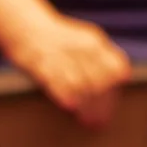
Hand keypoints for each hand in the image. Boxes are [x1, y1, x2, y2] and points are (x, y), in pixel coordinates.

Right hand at [9, 14, 133, 126]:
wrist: (26, 25)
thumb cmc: (58, 39)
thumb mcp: (84, 41)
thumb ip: (100, 59)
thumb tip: (120, 81)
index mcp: (94, 40)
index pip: (116, 68)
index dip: (116, 88)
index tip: (112, 103)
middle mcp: (81, 46)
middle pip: (100, 81)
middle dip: (102, 104)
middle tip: (101, 121)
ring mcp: (61, 55)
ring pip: (82, 86)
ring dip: (87, 107)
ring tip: (88, 121)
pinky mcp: (42, 64)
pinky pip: (59, 85)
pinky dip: (67, 98)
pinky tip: (71, 108)